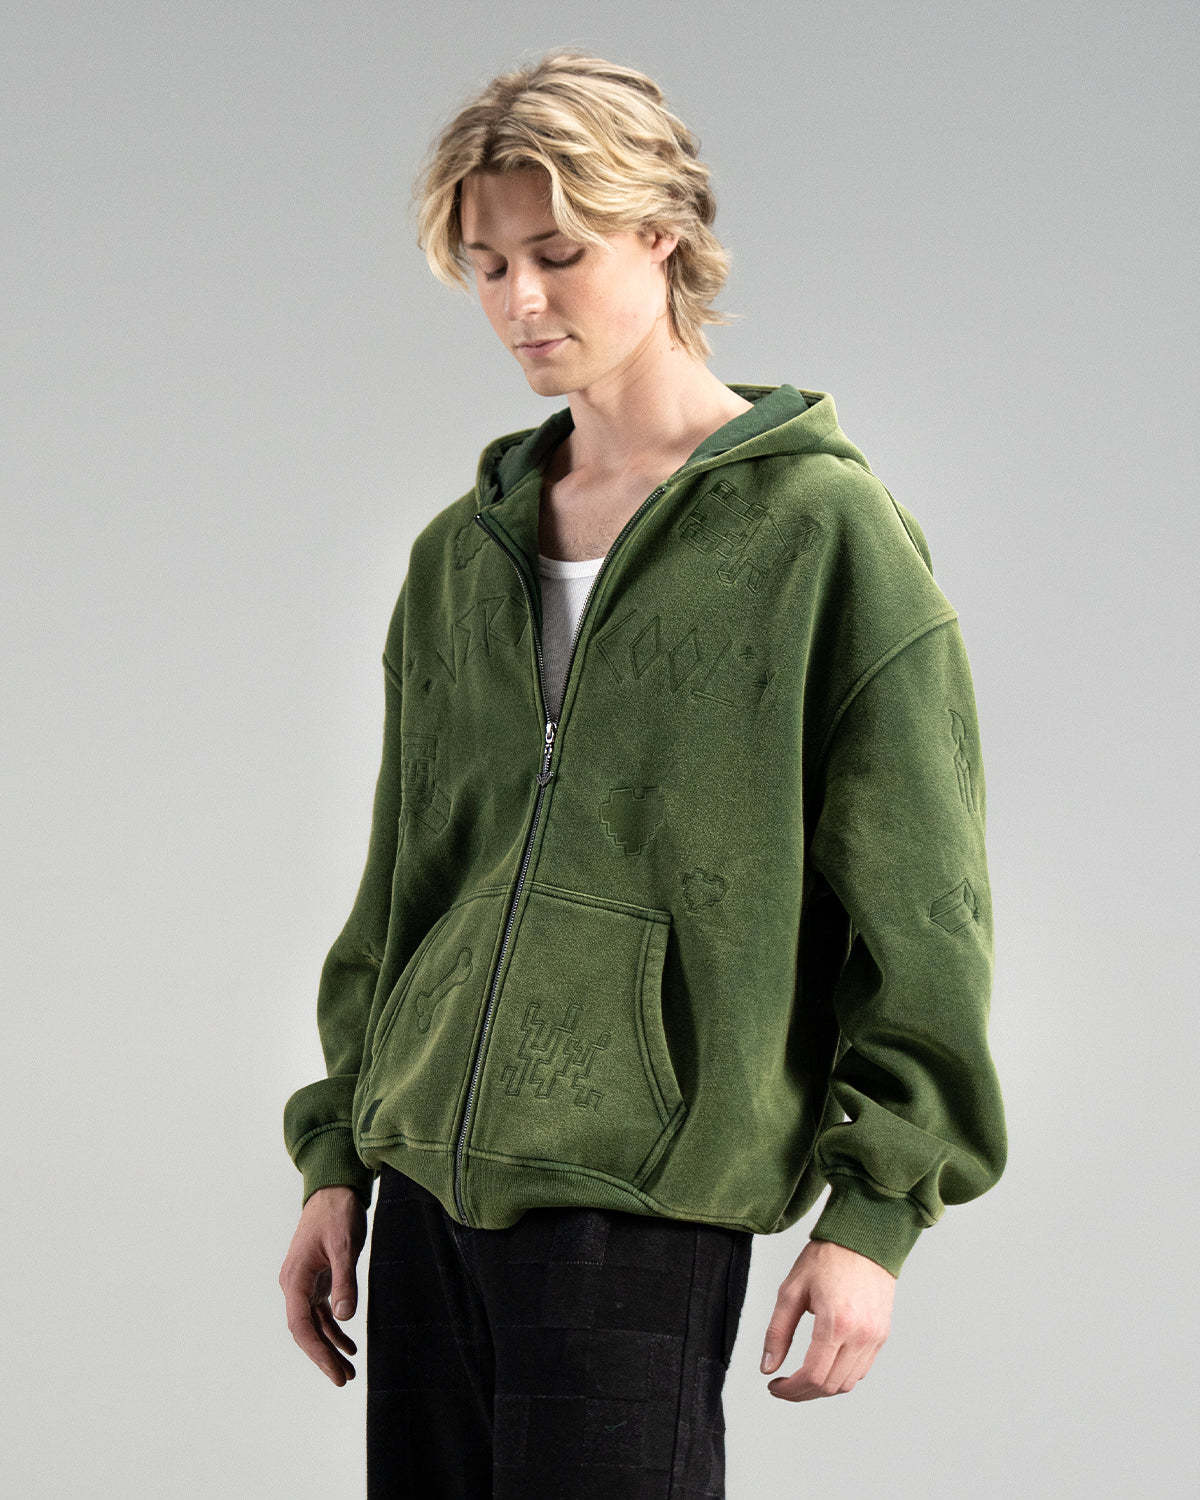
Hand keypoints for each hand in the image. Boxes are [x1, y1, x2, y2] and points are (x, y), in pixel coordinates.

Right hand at [279, 1185, 367, 1385]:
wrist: (333, 1190)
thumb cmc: (338, 1214)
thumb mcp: (346, 1246)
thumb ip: (345, 1281)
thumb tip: (345, 1317)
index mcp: (295, 1279)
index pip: (301, 1327)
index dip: (317, 1353)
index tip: (335, 1373)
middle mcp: (294, 1284)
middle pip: (305, 1330)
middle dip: (323, 1356)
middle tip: (344, 1380)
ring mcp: (304, 1283)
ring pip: (313, 1324)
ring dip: (329, 1346)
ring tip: (348, 1370)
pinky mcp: (316, 1279)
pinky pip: (321, 1312)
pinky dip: (334, 1328)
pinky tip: (348, 1345)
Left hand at [759, 1238, 894, 1399]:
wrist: (863, 1238)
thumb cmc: (826, 1258)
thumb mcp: (792, 1290)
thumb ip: (777, 1331)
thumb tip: (767, 1366)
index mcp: (836, 1323)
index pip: (812, 1376)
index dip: (790, 1390)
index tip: (773, 1385)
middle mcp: (860, 1335)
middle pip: (829, 1386)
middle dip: (802, 1392)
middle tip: (783, 1385)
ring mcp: (875, 1337)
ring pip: (847, 1384)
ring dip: (822, 1387)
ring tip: (801, 1377)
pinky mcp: (882, 1335)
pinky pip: (861, 1370)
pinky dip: (840, 1376)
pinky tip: (824, 1364)